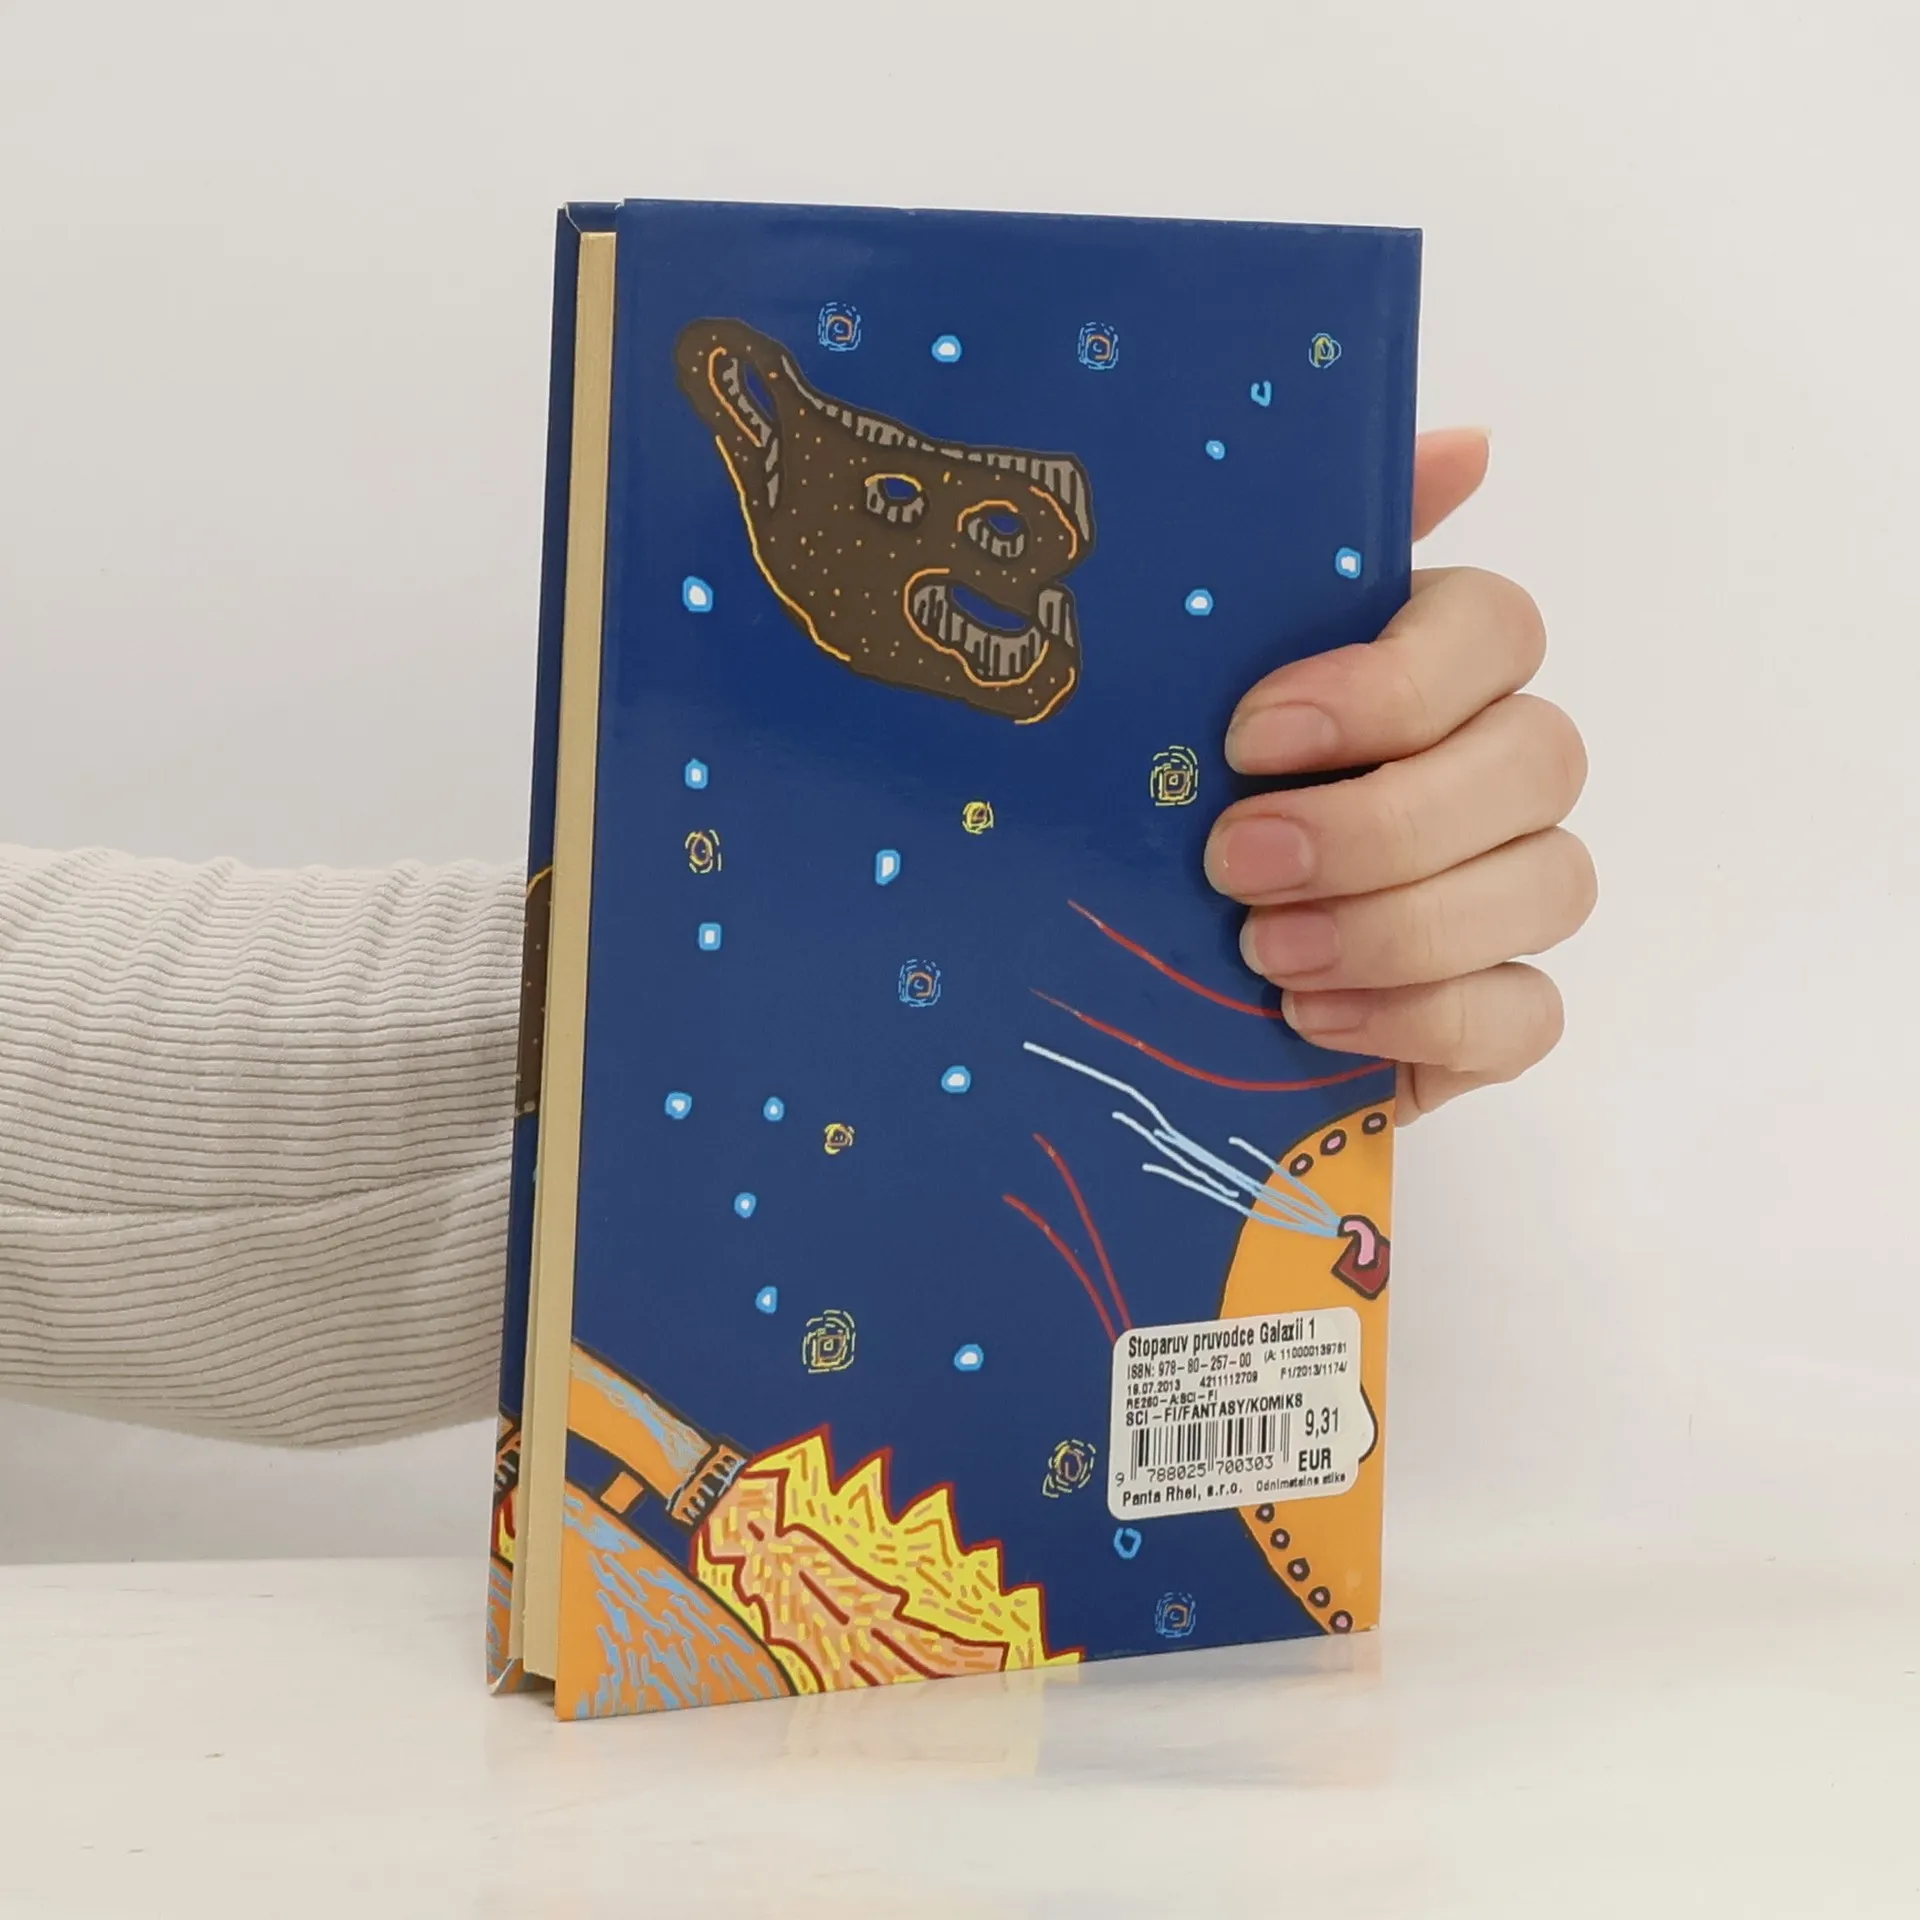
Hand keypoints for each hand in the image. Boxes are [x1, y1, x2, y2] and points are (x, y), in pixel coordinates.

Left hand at [1205, 428, 1594, 1121]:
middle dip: (1382, 821)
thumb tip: (1465, 444)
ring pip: (1554, 883)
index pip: (1497, 626)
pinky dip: (1422, 1017)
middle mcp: (1492, 769)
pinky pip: (1529, 1013)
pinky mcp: (1496, 1013)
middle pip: (1542, 758)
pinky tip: (1310, 1021)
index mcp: (1426, 669)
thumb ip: (1293, 565)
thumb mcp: (1179, 683)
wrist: (1130, 975)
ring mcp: (1509, 893)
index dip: (1391, 682)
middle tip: (1236, 862)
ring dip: (1399, 924)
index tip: (1249, 736)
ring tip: (1264, 953)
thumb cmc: (1161, 809)